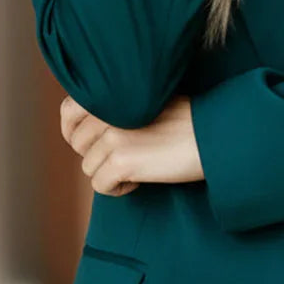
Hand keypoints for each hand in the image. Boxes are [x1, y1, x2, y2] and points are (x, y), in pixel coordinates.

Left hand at [59, 94, 203, 194]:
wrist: (214, 135)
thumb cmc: (190, 119)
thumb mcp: (149, 100)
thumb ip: (120, 107)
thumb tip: (97, 129)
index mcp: (112, 95)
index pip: (68, 111)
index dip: (72, 130)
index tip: (87, 143)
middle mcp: (106, 113)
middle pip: (78, 145)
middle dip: (97, 156)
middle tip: (125, 158)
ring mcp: (111, 137)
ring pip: (90, 167)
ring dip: (111, 173)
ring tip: (139, 168)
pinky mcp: (121, 161)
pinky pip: (101, 185)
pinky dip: (118, 188)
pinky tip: (140, 180)